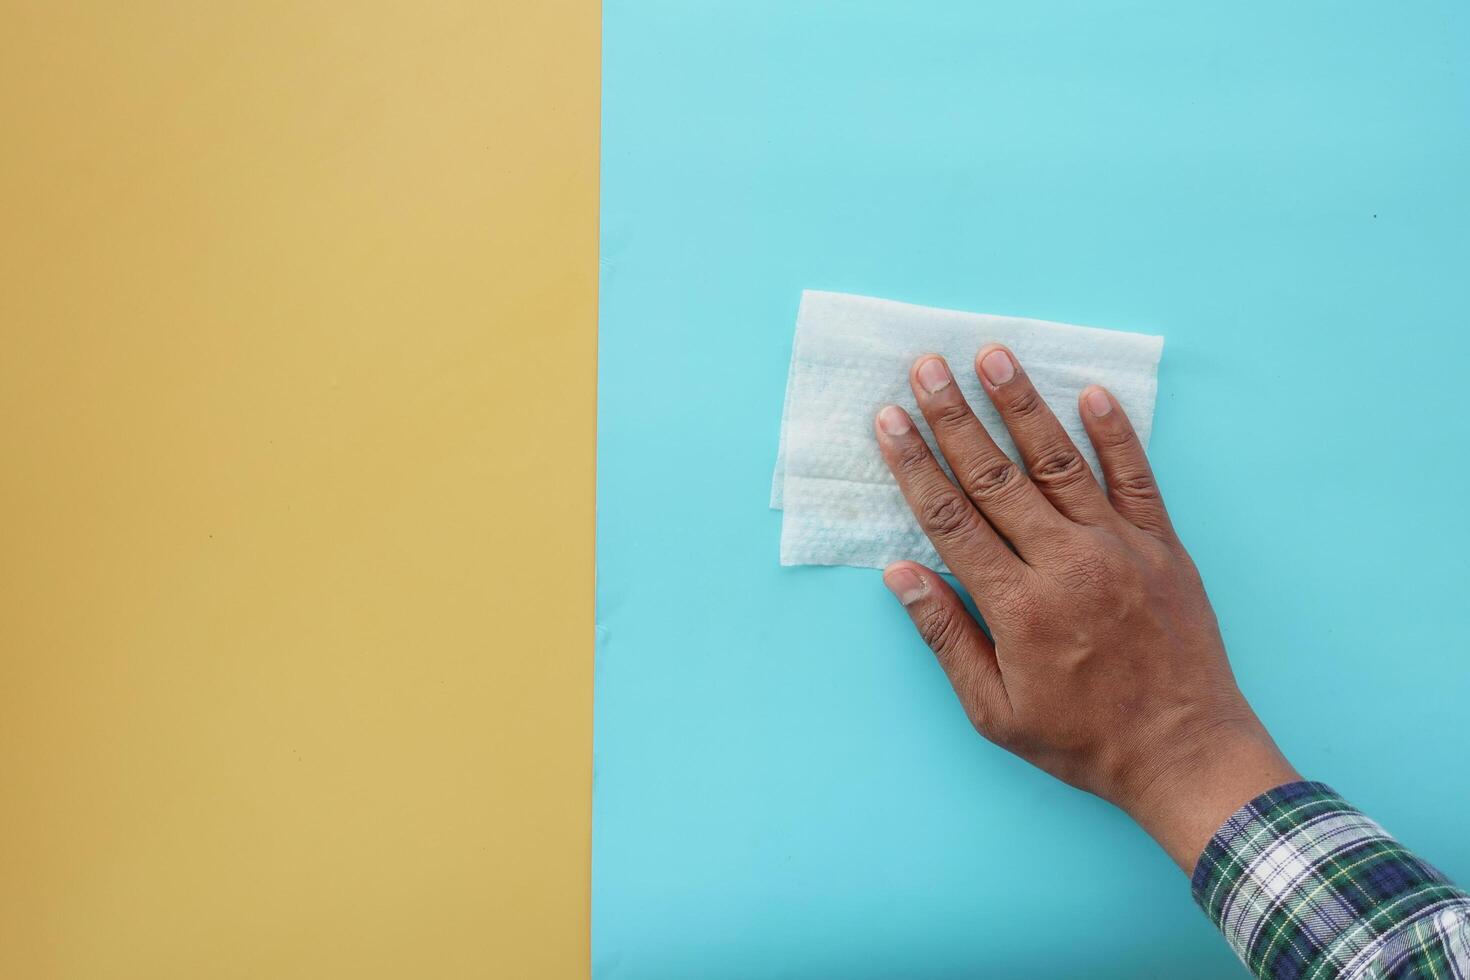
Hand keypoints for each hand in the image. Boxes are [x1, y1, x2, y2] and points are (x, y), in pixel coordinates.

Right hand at [875, 346, 1295, 870]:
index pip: (951, 519)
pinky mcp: (1163, 545)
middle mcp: (1066, 563)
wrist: (1186, 753)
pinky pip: (1136, 477)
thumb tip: (901, 573)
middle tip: (927, 367)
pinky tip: (1092, 393)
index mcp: (1019, 606)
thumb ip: (947, 636)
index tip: (889, 420)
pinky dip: (1116, 433)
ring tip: (993, 357)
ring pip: (1060, 462)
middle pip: (996, 477)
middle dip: (955, 418)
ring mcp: (1120, 547)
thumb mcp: (995, 711)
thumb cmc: (1084, 741)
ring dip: (1022, 406)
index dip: (915, 465)